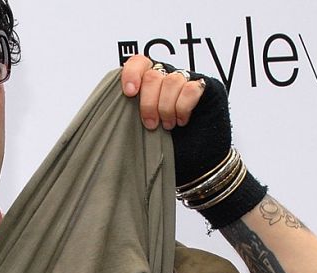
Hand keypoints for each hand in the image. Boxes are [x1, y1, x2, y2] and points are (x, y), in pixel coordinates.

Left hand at [121, 56, 231, 187]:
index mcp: (149, 85)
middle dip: (149, 102)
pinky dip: (183, 107)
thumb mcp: (139, 134)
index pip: (139, 63)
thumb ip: (127, 116)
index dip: (132, 73)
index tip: (129, 93)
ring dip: (166, 107)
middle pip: (153, 75)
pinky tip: (182, 121)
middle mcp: (168, 79)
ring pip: (172, 80)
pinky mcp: (206, 89)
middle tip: (151, 124)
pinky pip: (191, 88)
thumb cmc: (166, 151)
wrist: (194, 165)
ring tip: (168, 126)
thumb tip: (110, 109)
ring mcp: (188, 82)